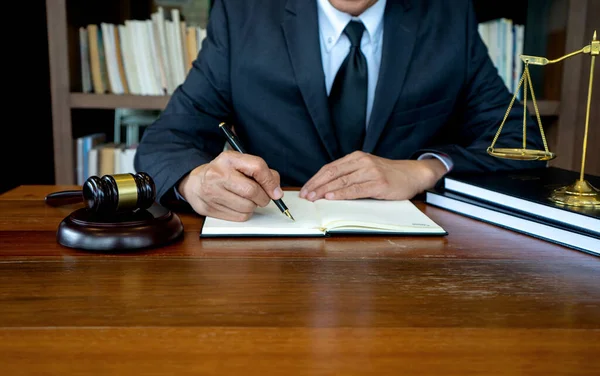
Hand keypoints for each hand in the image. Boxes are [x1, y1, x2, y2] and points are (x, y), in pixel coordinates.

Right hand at [178, 150, 282, 220]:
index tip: (276, 192)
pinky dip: (245, 214)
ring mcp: (211, 192)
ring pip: (247, 207)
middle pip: (252, 191)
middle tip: (262, 198)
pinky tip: (238, 206)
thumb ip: (262, 172)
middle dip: (263, 198)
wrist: (195, 183)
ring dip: (253, 206)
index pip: (257, 167)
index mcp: (229, 159)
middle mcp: (218, 174)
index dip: (270, 181)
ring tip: (247, 200)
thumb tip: (276, 191)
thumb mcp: (240, 164)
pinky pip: (239, 217)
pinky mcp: (209, 208)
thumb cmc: (223, 173)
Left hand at [299, 151, 446, 200]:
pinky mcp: (378, 183)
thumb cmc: (388, 174)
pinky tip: (331, 197)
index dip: (315, 179)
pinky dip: (341, 194)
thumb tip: (326, 188)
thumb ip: (349, 174)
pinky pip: (355, 189)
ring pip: (342, 181)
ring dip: (325, 191)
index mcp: (356, 157)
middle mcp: (362, 162)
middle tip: (305, 195)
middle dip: (316, 185)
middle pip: (332, 173)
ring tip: (313, 198)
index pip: (330, 168)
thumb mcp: (366, 169)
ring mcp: (370, 172)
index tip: (305, 189)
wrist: (412, 174)